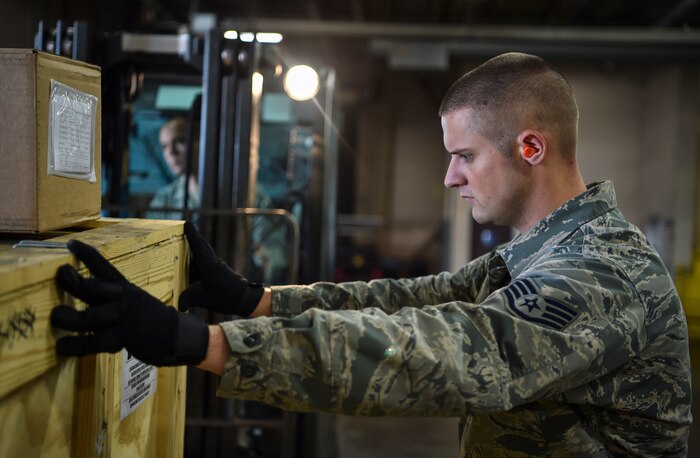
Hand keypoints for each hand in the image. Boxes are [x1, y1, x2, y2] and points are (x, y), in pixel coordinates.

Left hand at [50, 240, 208, 366]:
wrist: (179, 335)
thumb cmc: (151, 319)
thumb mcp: (135, 301)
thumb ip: (111, 299)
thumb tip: (84, 293)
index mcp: (124, 289)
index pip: (104, 267)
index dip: (86, 255)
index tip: (70, 244)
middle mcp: (123, 299)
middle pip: (94, 288)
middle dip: (73, 281)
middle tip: (60, 275)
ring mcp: (123, 318)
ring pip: (89, 318)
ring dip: (69, 317)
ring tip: (55, 316)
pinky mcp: (124, 337)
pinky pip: (94, 342)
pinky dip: (75, 346)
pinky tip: (62, 347)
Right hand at [179, 221, 263, 316]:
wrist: (244, 299)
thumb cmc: (226, 296)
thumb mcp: (204, 298)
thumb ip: (189, 299)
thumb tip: (178, 305)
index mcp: (208, 265)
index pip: (198, 246)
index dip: (191, 235)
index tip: (187, 223)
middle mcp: (212, 263)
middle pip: (200, 247)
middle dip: (191, 239)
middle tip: (180, 232)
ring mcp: (214, 267)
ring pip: (201, 256)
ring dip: (191, 254)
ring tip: (177, 253)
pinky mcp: (216, 273)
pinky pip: (202, 266)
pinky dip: (194, 267)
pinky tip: (185, 273)